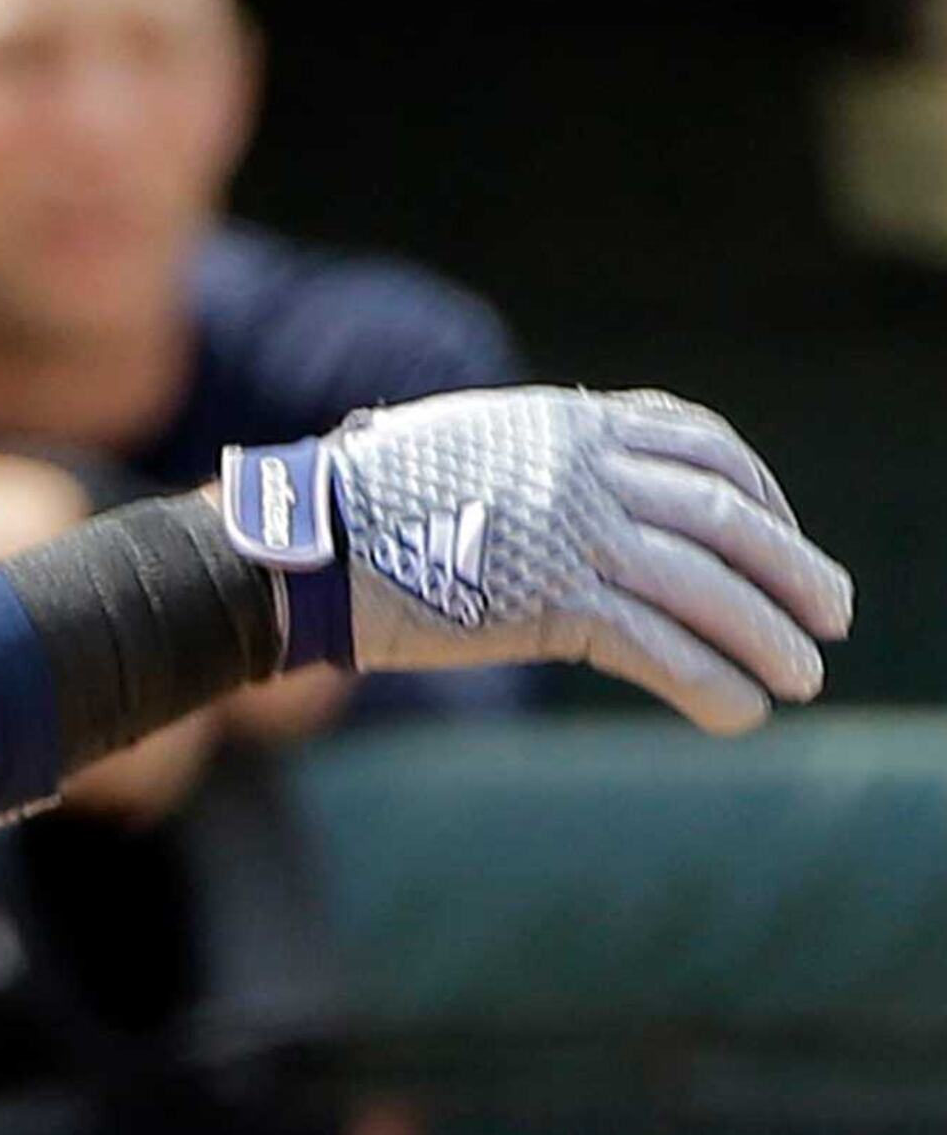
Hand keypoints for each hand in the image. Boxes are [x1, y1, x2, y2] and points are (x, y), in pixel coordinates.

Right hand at [225, 388, 852, 734]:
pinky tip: (736, 713)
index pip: (702, 442)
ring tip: (800, 678)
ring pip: (707, 585)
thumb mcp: (467, 444)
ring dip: (768, 637)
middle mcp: (580, 467)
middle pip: (726, 514)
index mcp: (564, 421)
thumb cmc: (366, 502)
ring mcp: (568, 532)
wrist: (303, 543)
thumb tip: (590, 488)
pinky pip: (659, 646)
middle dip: (793, 568)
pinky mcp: (549, 601)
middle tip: (831, 615)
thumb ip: (540, 458)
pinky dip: (710, 682)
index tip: (781, 535)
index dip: (763, 492)